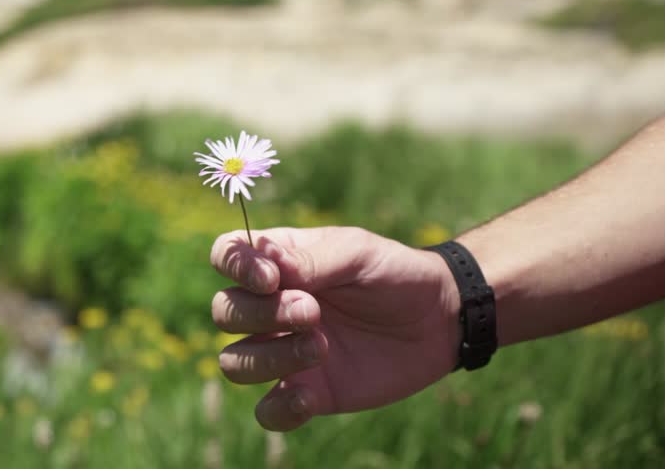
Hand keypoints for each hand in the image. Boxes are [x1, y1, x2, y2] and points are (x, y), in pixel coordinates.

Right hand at [209, 226, 460, 430]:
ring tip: (322, 345)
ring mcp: (283, 351)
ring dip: (270, 357)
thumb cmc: (393, 274)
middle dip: (261, 314)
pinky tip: (309, 395)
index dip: (234, 267)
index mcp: (277, 263)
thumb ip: (312, 260)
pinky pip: (266, 412)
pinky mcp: (307, 392)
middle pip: (224, 312)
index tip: (270, 279)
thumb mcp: (357, 253)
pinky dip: (279, 407)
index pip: (225, 256)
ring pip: (234, 362)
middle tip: (313, 312)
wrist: (439, 320)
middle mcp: (270, 306)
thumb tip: (266, 263)